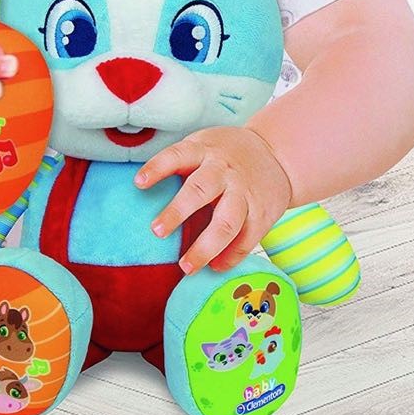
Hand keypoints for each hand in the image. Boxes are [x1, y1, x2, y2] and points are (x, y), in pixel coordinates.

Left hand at [134, 126, 291, 274]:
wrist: (275, 153)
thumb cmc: (224, 155)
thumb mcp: (203, 147)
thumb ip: (181, 168)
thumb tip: (142, 201)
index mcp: (204, 150)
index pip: (178, 155)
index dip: (158, 168)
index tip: (138, 183)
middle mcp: (224, 170)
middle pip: (200, 190)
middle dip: (177, 212)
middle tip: (156, 231)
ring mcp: (244, 192)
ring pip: (226, 222)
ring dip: (205, 247)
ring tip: (186, 267)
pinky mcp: (262, 213)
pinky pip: (246, 239)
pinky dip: (230, 257)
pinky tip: (214, 267)